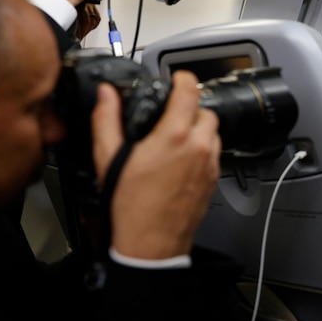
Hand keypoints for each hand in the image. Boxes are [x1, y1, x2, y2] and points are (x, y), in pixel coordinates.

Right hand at [90, 71, 221, 259]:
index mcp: (175, 136)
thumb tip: (106, 95)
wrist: (152, 242)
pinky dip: (203, 148)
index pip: (190, 90)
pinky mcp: (214, 180)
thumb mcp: (109, 158)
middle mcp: (199, 147)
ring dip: (199, 128)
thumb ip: (107, 120)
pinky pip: (215, 153)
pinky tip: (182, 159)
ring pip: (214, 132)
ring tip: (175, 137)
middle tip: (171, 113)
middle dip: (190, 107)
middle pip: (206, 110)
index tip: (176, 79)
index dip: (183, 78)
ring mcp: (210, 164)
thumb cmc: (132, 206)